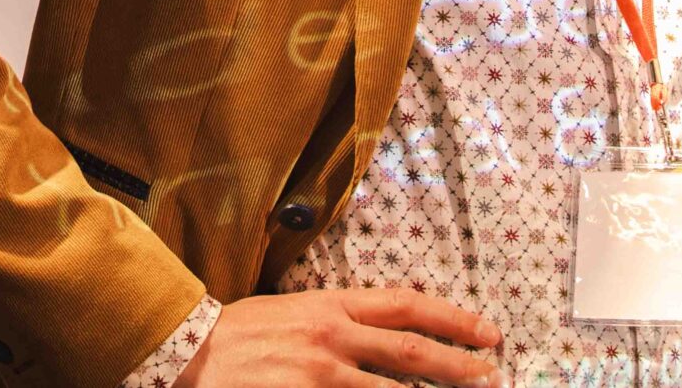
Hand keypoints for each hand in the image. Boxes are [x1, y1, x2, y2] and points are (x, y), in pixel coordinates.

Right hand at [173, 288, 501, 386]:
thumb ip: (338, 321)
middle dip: (460, 365)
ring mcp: (320, 375)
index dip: (453, 319)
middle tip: (494, 376)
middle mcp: (332, 337)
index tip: (487, 332)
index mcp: (330, 305)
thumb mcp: (293, 311)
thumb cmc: (239, 333)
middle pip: (411, 350)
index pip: (406, 306)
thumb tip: (385, 337)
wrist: (187, 352)